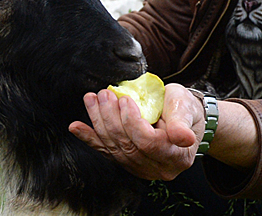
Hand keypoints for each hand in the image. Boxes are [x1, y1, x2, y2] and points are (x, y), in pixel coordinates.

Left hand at [69, 83, 205, 180]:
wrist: (182, 117)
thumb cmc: (185, 108)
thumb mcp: (185, 107)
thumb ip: (182, 122)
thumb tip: (184, 138)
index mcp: (176, 157)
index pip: (147, 142)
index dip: (132, 121)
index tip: (125, 99)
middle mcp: (158, 168)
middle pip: (127, 145)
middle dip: (111, 118)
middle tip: (104, 94)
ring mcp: (141, 168)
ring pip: (114, 147)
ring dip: (98, 122)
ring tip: (92, 100)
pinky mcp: (127, 162)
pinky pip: (106, 151)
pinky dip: (89, 138)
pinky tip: (76, 127)